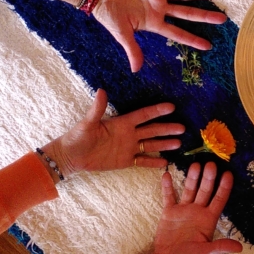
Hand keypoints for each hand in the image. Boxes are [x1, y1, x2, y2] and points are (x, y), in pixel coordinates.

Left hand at [43, 89, 182, 176]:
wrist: (71, 156)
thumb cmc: (78, 137)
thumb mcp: (87, 123)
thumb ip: (97, 109)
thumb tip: (101, 90)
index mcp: (122, 123)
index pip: (143, 115)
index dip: (157, 111)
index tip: (171, 107)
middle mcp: (129, 134)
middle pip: (152, 130)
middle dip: (167, 128)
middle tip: (182, 128)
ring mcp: (128, 147)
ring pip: (151, 145)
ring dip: (164, 144)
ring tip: (178, 144)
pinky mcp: (125, 160)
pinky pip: (142, 161)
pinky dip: (153, 162)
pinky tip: (165, 162)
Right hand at [93, 0, 227, 72]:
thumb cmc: (107, 15)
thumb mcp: (121, 34)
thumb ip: (132, 50)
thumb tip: (136, 70)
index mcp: (154, 23)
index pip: (178, 33)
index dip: (192, 39)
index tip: (208, 46)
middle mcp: (159, 9)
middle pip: (187, 13)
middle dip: (204, 16)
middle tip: (223, 18)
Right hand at [141, 162, 241, 253]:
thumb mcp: (205, 253)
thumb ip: (220, 247)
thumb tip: (239, 248)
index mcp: (209, 219)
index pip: (219, 200)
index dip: (224, 188)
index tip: (228, 174)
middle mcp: (198, 211)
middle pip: (205, 191)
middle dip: (208, 178)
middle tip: (211, 164)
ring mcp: (184, 210)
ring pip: (189, 190)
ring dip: (192, 178)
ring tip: (195, 165)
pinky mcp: (169, 212)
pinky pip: (169, 196)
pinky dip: (168, 186)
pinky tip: (168, 174)